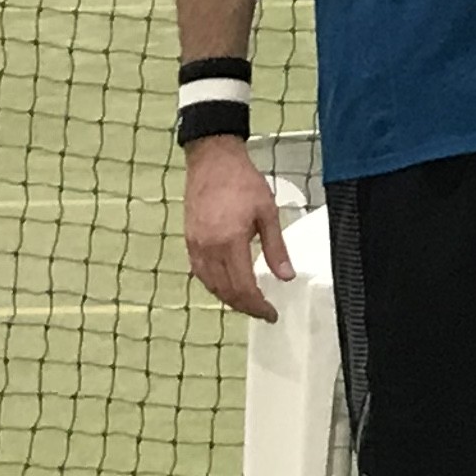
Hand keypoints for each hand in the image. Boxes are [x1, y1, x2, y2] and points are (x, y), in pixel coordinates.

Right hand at [185, 136, 294, 320]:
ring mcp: (195, 246)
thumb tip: (286, 278)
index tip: (272, 314)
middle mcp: (209, 249)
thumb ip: (276, 248)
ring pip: (211, 285)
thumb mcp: (268, 213)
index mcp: (230, 243)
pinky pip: (200, 273)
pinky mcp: (189, 241)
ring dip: (229, 299)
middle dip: (246, 307)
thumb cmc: (244, 183)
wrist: (213, 161)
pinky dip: (214, 286)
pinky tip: (227, 286)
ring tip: (249, 303)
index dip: (258, 306)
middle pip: (226, 291)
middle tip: (264, 312)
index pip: (243, 287)